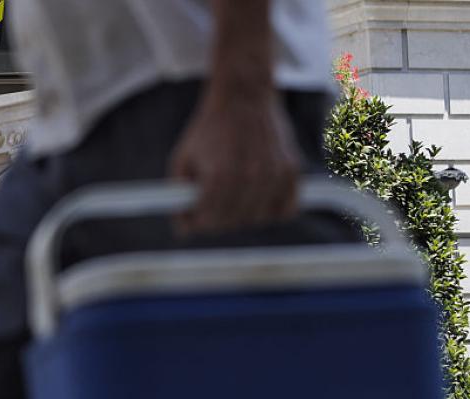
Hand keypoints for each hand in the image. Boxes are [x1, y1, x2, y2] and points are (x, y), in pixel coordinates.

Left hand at [169, 92, 299, 235]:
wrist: (242, 97)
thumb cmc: (209, 129)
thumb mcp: (182, 159)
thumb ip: (178, 196)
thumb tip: (183, 230)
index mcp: (220, 176)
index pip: (209, 221)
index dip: (196, 222)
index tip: (192, 215)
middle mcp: (250, 178)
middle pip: (232, 222)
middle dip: (215, 218)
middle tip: (208, 204)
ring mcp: (274, 175)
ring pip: (257, 219)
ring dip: (242, 214)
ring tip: (231, 195)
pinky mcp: (292, 170)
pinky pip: (286, 210)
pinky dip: (272, 211)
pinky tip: (257, 198)